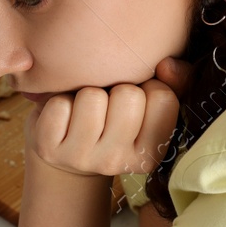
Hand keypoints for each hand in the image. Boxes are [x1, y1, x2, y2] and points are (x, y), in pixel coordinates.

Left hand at [26, 56, 192, 178]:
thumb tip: (167, 65)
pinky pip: (59, 105)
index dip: (149, 87)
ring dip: (86, 93)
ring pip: (92, 97)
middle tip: (107, 105)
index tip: (137, 99)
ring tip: (85, 109)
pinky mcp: (51, 150)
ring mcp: (83, 159)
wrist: (65, 152)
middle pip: (127, 95)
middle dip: (116, 89)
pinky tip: (64, 116)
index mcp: (151, 152)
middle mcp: (119, 162)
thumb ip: (174, 82)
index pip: (163, 98)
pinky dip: (59, 102)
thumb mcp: (148, 105)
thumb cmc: (113, 119)